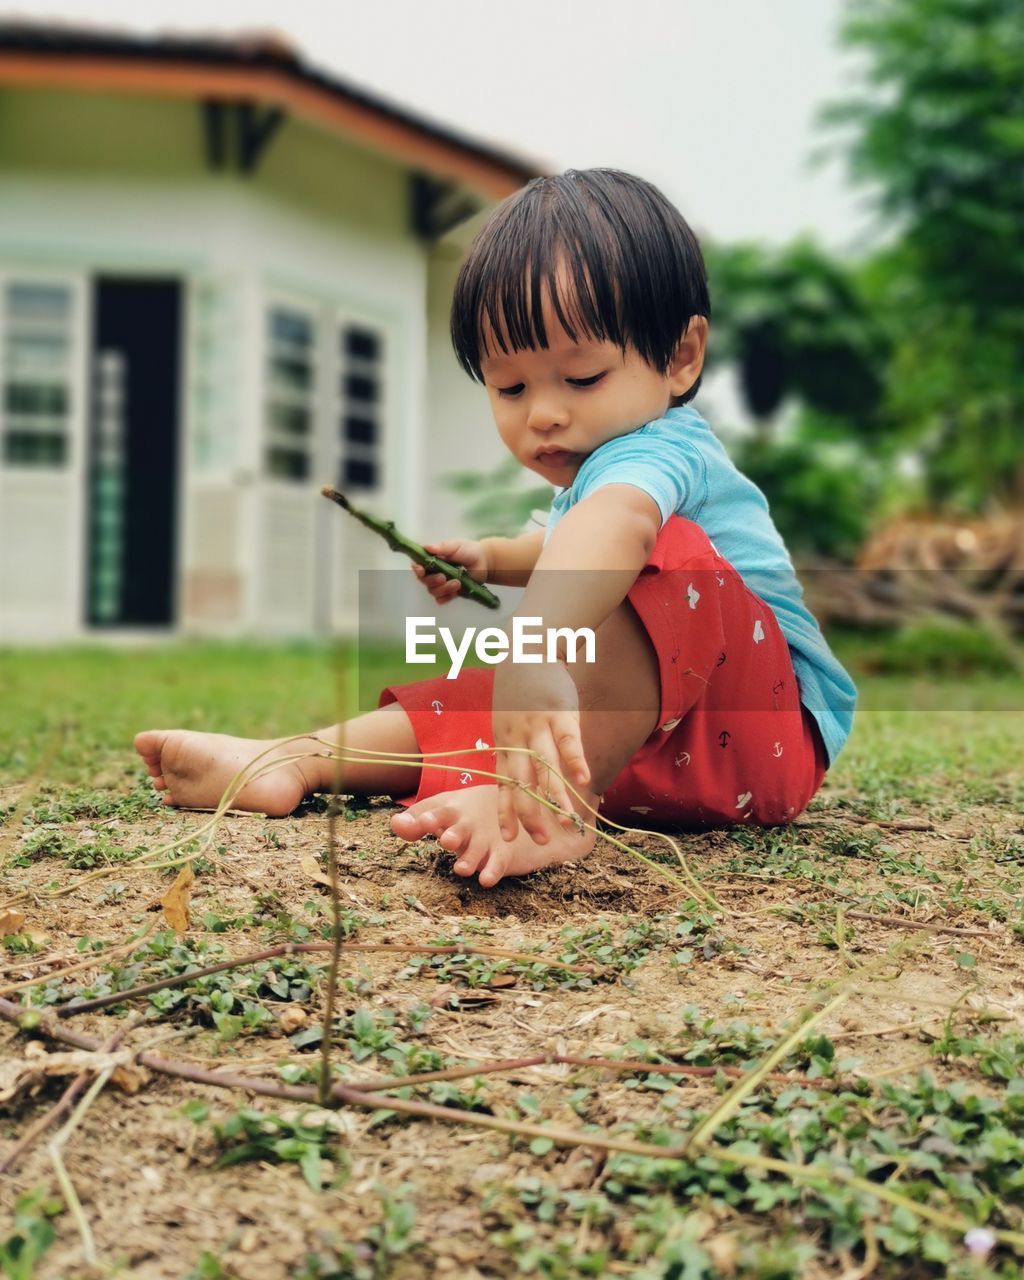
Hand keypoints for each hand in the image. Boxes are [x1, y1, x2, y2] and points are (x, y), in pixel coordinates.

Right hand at [412, 539, 489, 604]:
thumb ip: (443, 548)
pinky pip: (441, 600)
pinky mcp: (450, 593)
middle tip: (443, 577)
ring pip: (433, 591)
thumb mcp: (456, 546)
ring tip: (457, 583)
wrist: (485, 562)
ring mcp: (441, 584)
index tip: (422, 570)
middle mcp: (434, 573)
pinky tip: (455, 593)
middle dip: (432, 580)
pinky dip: (446, 598)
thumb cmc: (469, 551)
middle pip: (424, 581)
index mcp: (432, 560)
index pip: (418, 566)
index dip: (417, 569)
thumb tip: (427, 547)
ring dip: (443, 589)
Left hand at [492, 659, 590, 843]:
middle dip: (530, 813)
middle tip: (540, 840)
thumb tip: (526, 777)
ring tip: (568, 820)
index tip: (509, 837)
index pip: (504, 784)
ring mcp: (538, 725)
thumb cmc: (519, 690)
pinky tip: (584, 780)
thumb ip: (516, 749)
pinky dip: (575, 760)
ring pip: (545, 766)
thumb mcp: (508, 721)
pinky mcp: (560, 711)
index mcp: (506, 744)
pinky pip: (568, 739)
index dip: (507, 811)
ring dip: (556, 795)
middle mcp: (518, 739)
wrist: (525, 647)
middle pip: (523, 782)